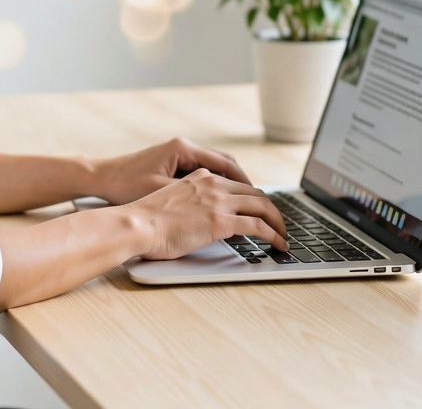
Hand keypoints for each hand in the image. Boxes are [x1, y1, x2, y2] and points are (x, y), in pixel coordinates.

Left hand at [91, 137, 250, 204]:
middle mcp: (184, 148)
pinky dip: (216, 188)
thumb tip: (223, 212)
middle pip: (226, 166)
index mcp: (184, 150)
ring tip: (247, 209)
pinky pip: (204, 174)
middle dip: (244, 187)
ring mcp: (179, 155)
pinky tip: (221, 206)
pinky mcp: (172, 165)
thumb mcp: (163, 192)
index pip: (227, 165)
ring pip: (216, 170)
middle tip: (262, 208)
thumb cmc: (126, 185)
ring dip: (231, 188)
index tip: (261, 202)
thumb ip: (195, 200)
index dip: (246, 185)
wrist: (101, 178)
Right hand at [127, 168, 288, 259]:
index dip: (253, 199)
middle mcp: (212, 184)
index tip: (260, 211)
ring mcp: (218, 201)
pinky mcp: (221, 220)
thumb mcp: (174, 201)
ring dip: (277, 222)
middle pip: (255, 192)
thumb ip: (195, 204)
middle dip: (271, 209)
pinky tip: (279, 244)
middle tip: (278, 224)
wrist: (138, 224)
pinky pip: (259, 225)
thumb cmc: (147, 219)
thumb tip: (208, 220)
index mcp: (200, 177)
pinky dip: (274, 235)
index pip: (237, 184)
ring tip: (283, 236)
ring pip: (262, 206)